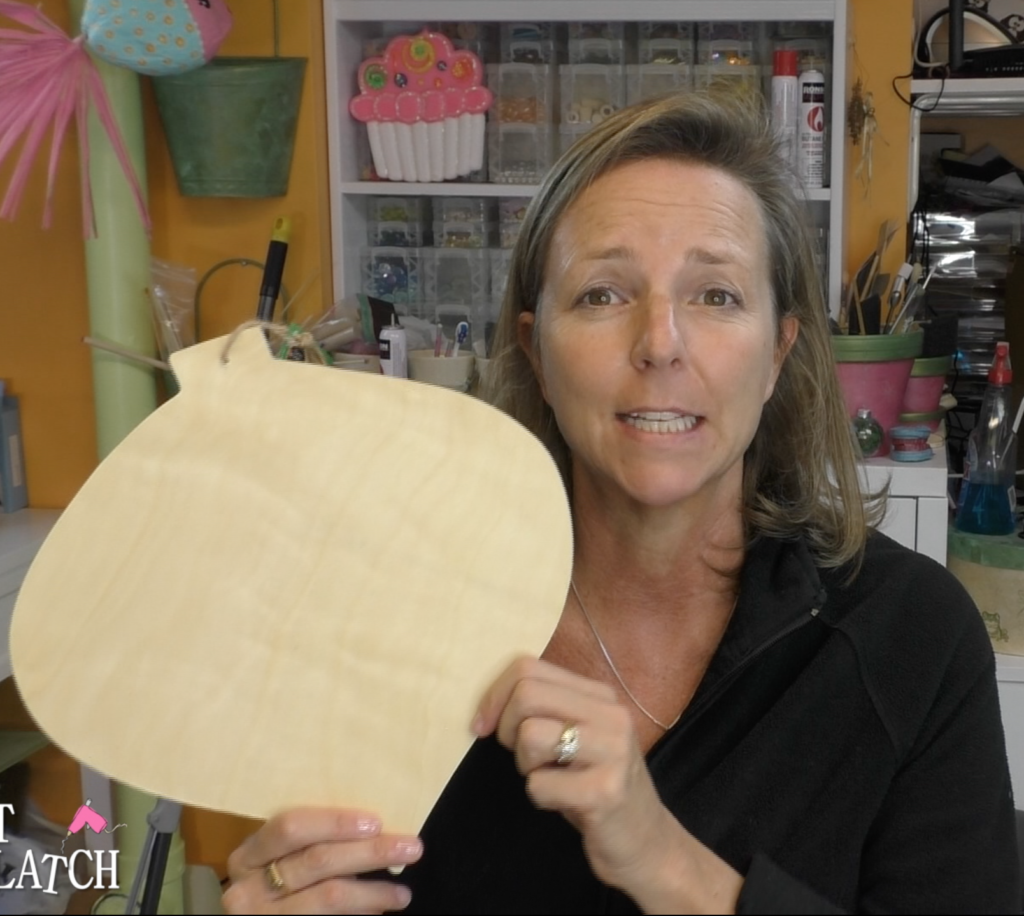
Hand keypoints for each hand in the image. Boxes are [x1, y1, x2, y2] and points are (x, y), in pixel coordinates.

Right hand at [222, 808, 422, 914]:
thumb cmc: (275, 883)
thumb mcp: (279, 860)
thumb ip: (310, 842)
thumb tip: (373, 825)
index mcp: (248, 855)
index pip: (291, 827)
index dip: (334, 822)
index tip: (376, 821)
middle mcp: (248, 889)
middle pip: (317, 861)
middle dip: (370, 852)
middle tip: (412, 847)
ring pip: (328, 897)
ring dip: (373, 892)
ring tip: (403, 894)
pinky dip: (358, 915)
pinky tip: (378, 912)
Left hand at [473, 657, 742, 912]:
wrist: (647, 843)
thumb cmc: (597, 787)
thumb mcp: (578, 737)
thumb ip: (547, 709)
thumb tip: (490, 702)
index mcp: (600, 696)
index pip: (529, 667)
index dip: (495, 695)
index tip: (483, 725)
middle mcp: (611, 714)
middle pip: (527, 694)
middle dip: (506, 728)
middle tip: (523, 757)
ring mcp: (613, 751)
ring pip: (530, 735)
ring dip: (525, 765)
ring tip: (549, 778)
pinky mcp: (606, 791)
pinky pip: (539, 784)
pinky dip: (540, 797)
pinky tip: (564, 803)